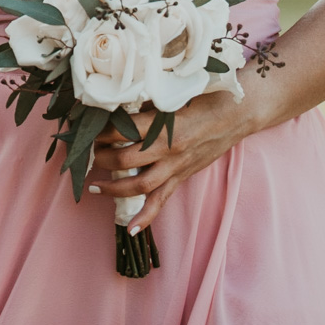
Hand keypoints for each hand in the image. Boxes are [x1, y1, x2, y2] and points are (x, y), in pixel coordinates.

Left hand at [88, 91, 259, 233]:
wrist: (238, 112)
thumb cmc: (206, 96)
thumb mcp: (173, 94)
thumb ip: (147, 104)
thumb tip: (116, 106)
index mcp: (164, 125)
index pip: (121, 131)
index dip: (100, 132)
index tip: (85, 128)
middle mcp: (168, 149)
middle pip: (125, 160)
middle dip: (101, 158)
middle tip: (87, 153)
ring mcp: (176, 166)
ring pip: (140, 185)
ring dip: (113, 189)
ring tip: (93, 188)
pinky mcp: (183, 177)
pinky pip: (162, 200)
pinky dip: (145, 217)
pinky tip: (131, 230)